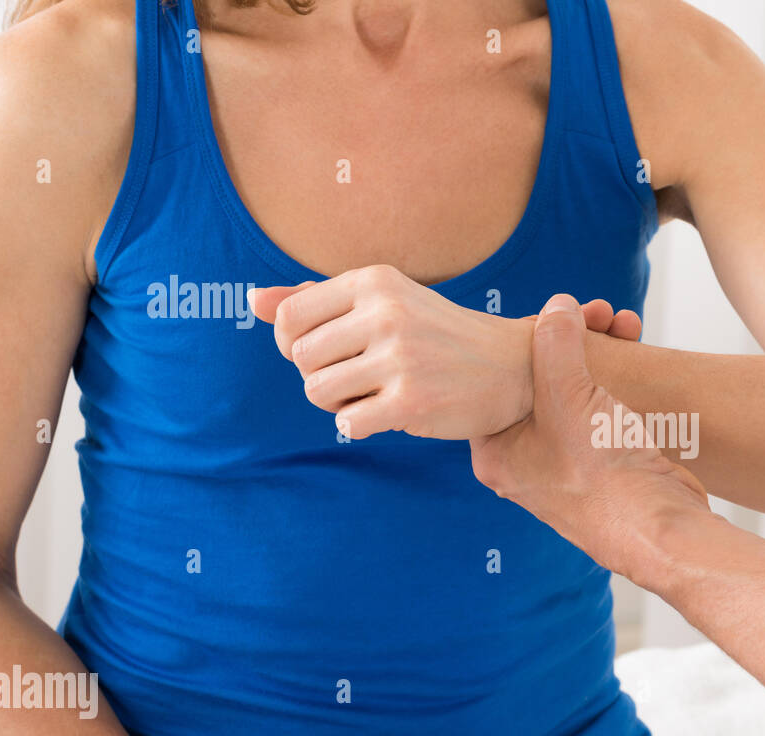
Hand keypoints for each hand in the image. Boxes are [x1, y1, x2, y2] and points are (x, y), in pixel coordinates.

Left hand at [249, 267, 644, 440]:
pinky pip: (348, 423)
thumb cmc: (437, 335)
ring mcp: (400, 357)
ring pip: (317, 392)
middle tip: (360, 377)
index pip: (289, 317)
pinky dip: (360, 425)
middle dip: (320, 376)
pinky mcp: (412, 400)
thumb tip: (252, 299)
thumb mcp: (383, 303)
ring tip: (372, 395)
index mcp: (374, 281)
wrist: (512, 367)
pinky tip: (388, 414)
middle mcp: (386, 313)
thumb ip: (316, 300)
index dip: (293, 344)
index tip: (328, 353)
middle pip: (300, 358)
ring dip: (337, 403)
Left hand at [470, 295, 708, 581]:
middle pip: (536, 378)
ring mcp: (565, 461)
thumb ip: (554, 344)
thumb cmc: (604, 477)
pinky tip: (633, 346)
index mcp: (496, 453)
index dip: (521, 338)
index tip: (552, 313)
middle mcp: (526, 459)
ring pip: (572, 388)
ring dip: (598, 350)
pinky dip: (616, 375)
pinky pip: (600, 405)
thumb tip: (556, 306)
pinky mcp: (602, 459)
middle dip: (569, 338)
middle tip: (597, 313)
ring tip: (624, 324)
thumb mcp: (567, 396)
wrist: (662, 527)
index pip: (492, 379)